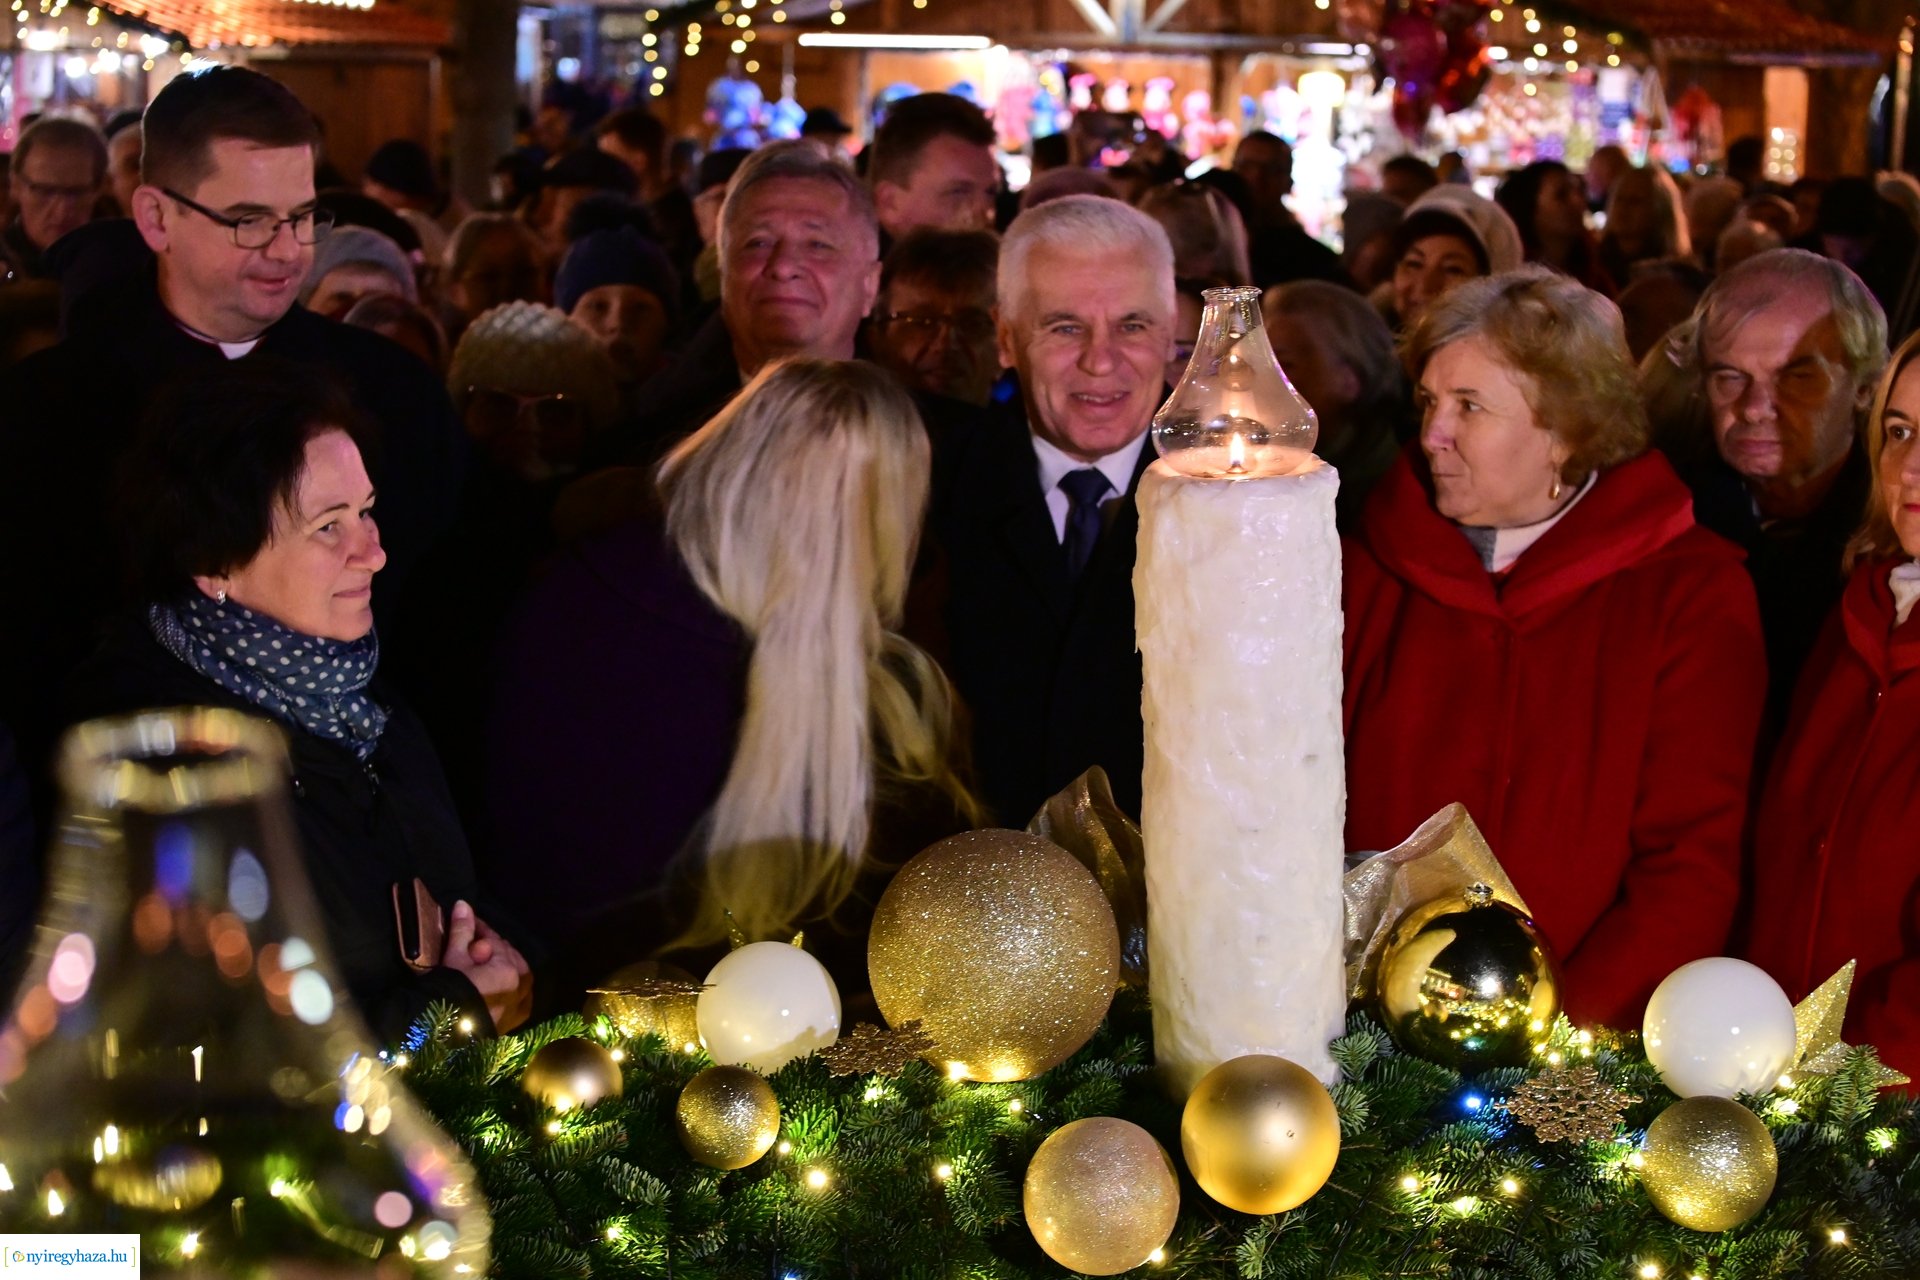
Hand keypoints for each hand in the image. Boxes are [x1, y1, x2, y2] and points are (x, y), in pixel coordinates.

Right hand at [442, 900, 533, 1031]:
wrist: (440, 1031)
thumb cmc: (448, 990)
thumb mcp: (454, 957)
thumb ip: (462, 930)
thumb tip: (463, 903)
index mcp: (510, 970)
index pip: (496, 941)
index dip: (481, 930)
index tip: (469, 925)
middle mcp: (520, 987)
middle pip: (508, 957)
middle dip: (492, 948)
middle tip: (472, 945)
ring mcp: (518, 1006)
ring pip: (515, 976)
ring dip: (501, 966)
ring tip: (481, 964)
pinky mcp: (512, 1021)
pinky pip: (516, 997)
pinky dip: (508, 987)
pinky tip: (495, 985)